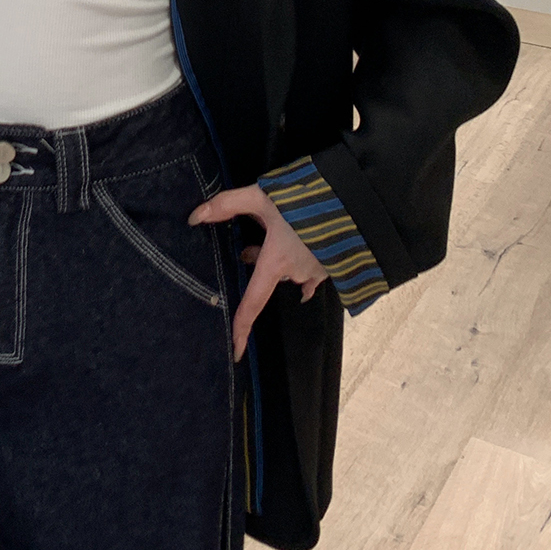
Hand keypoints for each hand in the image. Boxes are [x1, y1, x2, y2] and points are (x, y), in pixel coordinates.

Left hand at [189, 184, 328, 362]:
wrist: (355, 201)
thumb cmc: (307, 199)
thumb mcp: (263, 196)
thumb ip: (227, 204)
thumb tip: (195, 216)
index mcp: (276, 262)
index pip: (253, 303)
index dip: (242, 328)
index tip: (237, 352)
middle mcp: (297, 273)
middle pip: (269, 276)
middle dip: (260, 259)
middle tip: (257, 232)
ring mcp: (318, 271)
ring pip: (289, 269)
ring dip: (280, 254)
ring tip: (283, 224)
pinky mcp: (334, 263)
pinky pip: (310, 271)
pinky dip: (301, 261)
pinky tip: (302, 246)